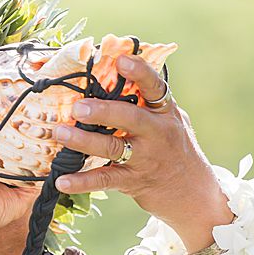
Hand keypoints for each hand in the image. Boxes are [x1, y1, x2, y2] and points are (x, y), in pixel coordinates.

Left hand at [48, 52, 235, 251]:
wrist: (193, 193)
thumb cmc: (175, 149)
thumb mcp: (171, 120)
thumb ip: (148, 102)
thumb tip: (116, 74)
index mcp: (165, 112)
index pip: (154, 87)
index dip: (139, 72)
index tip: (121, 60)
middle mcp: (158, 133)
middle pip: (130, 117)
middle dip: (103, 110)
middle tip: (78, 106)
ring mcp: (145, 158)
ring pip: (112, 147)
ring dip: (84, 140)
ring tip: (60, 132)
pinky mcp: (134, 181)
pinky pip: (105, 180)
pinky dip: (82, 182)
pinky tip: (63, 181)